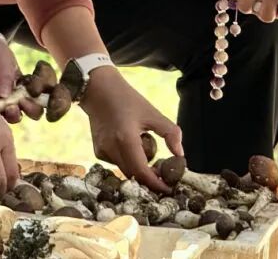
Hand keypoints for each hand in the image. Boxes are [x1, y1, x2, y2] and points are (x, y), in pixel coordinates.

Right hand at [80, 67, 182, 192]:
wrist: (99, 89)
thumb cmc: (127, 99)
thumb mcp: (152, 112)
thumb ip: (170, 133)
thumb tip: (180, 155)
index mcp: (126, 139)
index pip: (142, 172)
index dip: (156, 184)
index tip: (168, 188)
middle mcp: (111, 148)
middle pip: (134, 175)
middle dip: (149, 175)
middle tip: (162, 167)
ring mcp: (102, 151)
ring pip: (126, 170)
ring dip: (138, 165)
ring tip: (142, 141)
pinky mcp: (98, 151)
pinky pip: (117, 163)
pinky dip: (127, 158)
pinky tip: (127, 141)